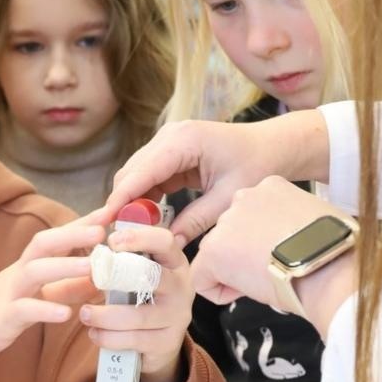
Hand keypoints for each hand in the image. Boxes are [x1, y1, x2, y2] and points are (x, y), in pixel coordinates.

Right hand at [0, 212, 106, 381]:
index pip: (57, 237)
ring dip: (65, 266)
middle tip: (103, 230)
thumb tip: (101, 278)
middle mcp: (19, 273)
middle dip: (73, 233)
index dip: (82, 224)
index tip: (110, 212)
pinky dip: (45, 309)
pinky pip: (25, 310)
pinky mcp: (2, 317)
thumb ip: (67, 288)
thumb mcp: (37, 296)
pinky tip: (66, 314)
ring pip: (35, 271)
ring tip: (94, 267)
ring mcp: (9, 293)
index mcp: (29, 265)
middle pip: (43, 243)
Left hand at [76, 225, 192, 381]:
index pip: (164, 241)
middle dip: (119, 277)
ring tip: (84, 313)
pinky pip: (134, 340)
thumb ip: (117, 257)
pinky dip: (109, 337)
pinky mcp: (166, 342)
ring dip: (105, 315)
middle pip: (153, 277)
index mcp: (173, 262)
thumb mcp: (134, 275)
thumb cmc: (139, 299)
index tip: (111, 241)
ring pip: (138, 316)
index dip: (138, 237)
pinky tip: (95, 333)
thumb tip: (84, 241)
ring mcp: (177, 316)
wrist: (157, 342)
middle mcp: (180, 287)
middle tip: (93, 279)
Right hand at [106, 110, 331, 244]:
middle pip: (131, 173)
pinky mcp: (172, 152)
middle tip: (118, 237)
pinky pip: (149, 177)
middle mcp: (170, 136)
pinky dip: (145, 198)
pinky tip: (148, 220)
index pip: (140, 174)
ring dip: (132, 203)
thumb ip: (195, 221)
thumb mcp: (227, 198)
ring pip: (136, 176)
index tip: (105, 225)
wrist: (275, 146)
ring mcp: (169, 142)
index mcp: (183, 140)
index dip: (120, 201)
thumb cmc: (258, 165)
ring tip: (131, 232)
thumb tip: (167, 246)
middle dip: (122, 204)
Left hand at [192, 176, 359, 336]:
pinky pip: (202, 279)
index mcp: (271, 187)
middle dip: (244, 255)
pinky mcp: (212, 250)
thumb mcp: (313, 220)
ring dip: (234, 273)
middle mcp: (243, 196)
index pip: (252, 217)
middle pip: (230, 234)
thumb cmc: (332, 250)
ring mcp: (225, 222)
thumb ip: (290, 221)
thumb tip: (284, 241)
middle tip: (273, 269)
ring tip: (266, 278)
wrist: (327, 267)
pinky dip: (220, 292)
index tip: (284, 254)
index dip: (264, 243)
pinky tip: (249, 290)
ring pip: (216, 256)